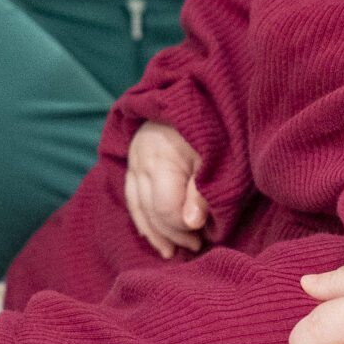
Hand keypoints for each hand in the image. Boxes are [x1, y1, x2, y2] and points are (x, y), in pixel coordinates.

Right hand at [122, 121, 209, 257]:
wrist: (187, 92)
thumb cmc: (208, 125)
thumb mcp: (212, 156)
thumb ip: (201, 190)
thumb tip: (192, 224)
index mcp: (161, 160)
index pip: (165, 210)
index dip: (184, 230)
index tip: (202, 237)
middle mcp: (141, 162)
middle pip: (150, 212)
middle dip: (172, 234)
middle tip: (194, 246)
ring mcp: (133, 161)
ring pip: (137, 207)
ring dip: (154, 232)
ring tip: (170, 251)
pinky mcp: (132, 161)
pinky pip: (131, 197)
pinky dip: (141, 218)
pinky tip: (152, 233)